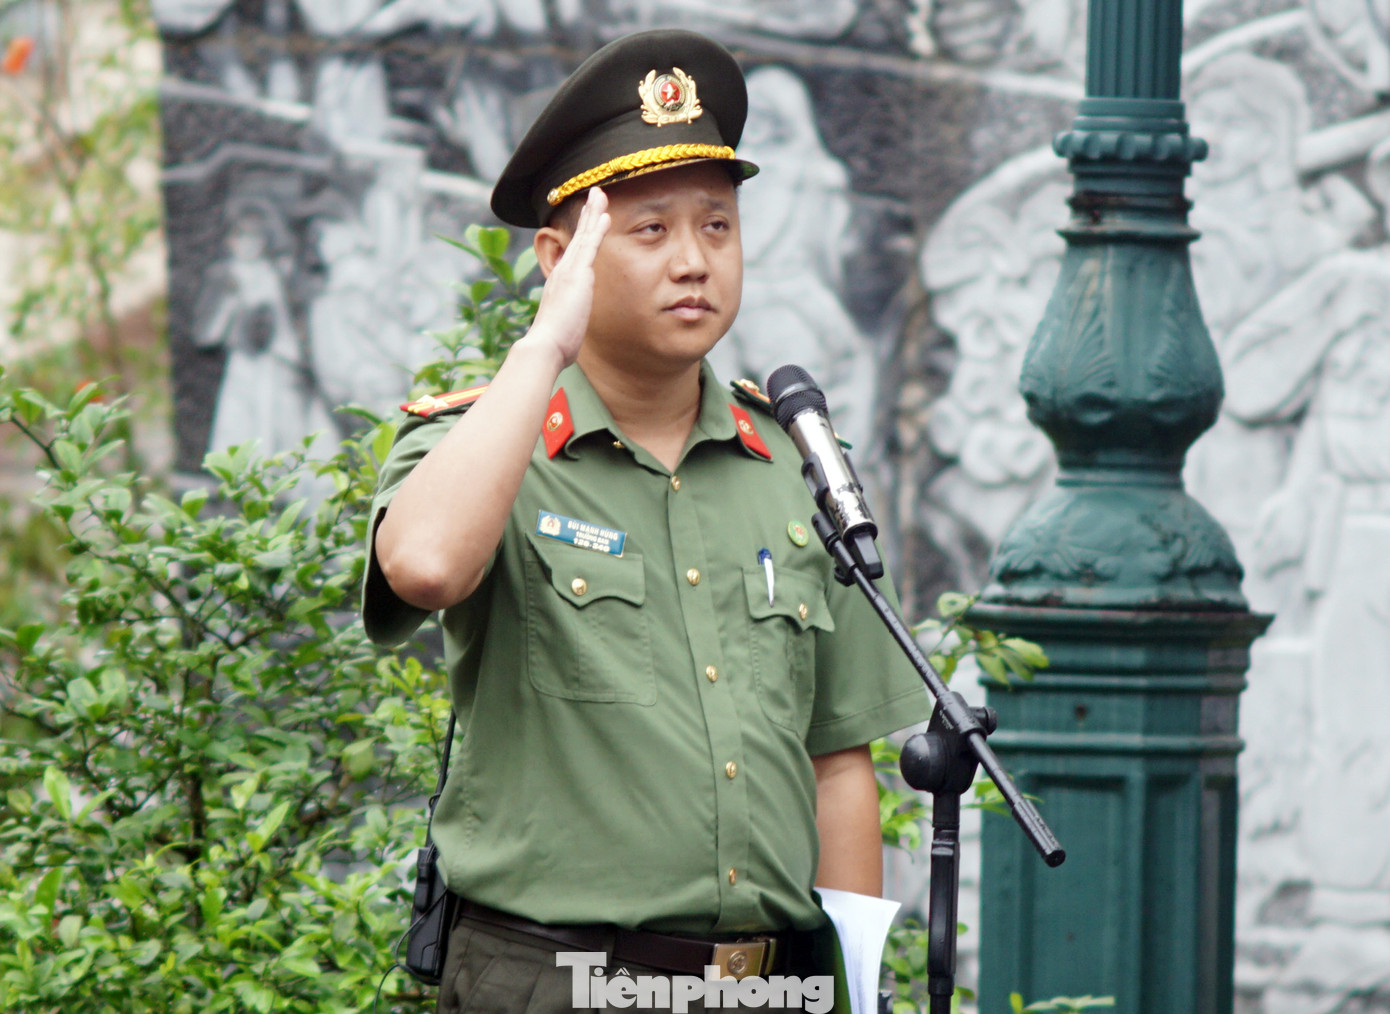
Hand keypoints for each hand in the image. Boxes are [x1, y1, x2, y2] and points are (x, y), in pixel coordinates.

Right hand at [527, 187, 609, 368]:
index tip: (590, 217)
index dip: (583, 232)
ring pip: (583, 235)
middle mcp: (562, 271)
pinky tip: (604, 214)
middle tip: (595, 193)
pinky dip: (596, 228)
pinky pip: (589, 246)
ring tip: (600, 193)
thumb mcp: (565, 326)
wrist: (546, 345)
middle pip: (578, 236)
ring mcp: (568, 271)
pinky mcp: (577, 274)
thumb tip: (570, 333)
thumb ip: (570, 320)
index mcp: (560, 281)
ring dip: (592, 212)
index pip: (575, 251)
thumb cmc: (555, 342)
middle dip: (587, 213)